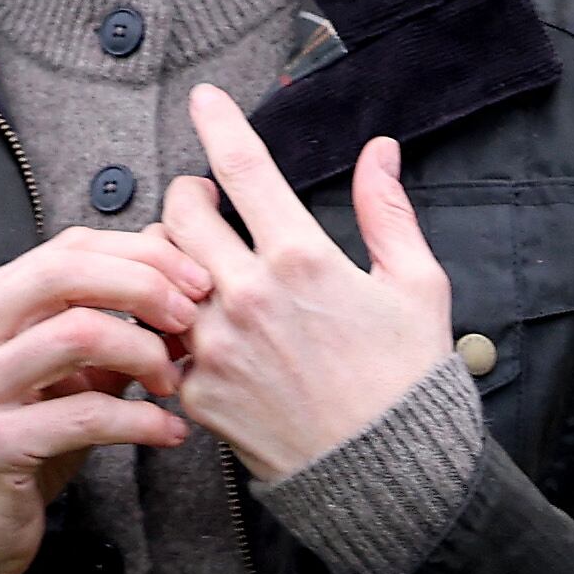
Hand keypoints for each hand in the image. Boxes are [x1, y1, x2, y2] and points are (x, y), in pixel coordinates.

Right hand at [0, 226, 213, 573]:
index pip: (68, 248)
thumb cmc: (19, 444)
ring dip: (146, 353)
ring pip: (78, 333)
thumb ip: (107, 324)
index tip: (195, 280)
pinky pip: (86, 414)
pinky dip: (142, 420)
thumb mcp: (61, 375)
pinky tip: (170, 432)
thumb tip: (176, 272)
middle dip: (146, 285)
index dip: (142, 254)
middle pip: (67, 271)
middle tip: (191, 317)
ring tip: (172, 382)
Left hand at [156, 90, 451, 479]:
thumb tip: (381, 151)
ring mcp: (215, 346)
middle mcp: (248, 295)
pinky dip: (168, 324)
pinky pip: (160, 340)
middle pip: (181, 213)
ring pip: (157, 275)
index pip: (243, 168)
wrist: (386, 475)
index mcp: (302, 258)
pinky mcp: (197, 392)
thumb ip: (388, 210)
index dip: (217, 122)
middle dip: (188, 194)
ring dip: (170, 259)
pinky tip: (191, 325)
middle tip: (204, 199)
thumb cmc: (408, 380)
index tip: (203, 98)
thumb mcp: (417, 285)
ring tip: (195, 264)